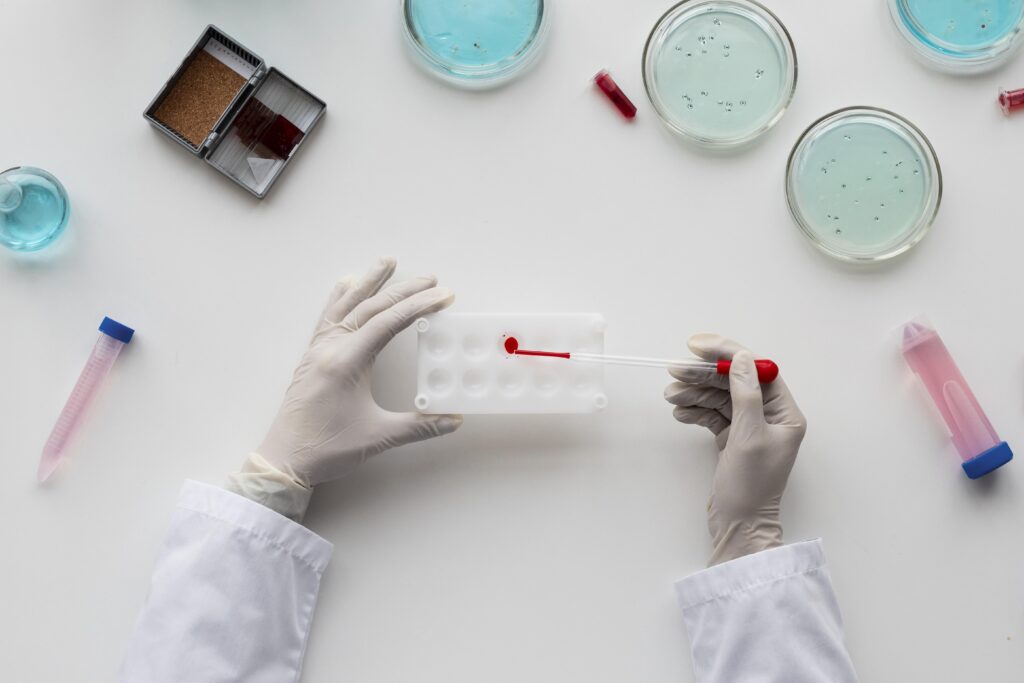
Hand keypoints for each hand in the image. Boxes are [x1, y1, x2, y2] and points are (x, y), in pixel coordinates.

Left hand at [228, 258, 462, 519]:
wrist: (284, 459)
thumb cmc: (327, 448)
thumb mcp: (377, 437)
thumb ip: (419, 426)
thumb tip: (454, 419)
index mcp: (346, 362)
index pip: (387, 323)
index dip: (418, 307)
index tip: (442, 296)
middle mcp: (330, 348)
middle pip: (369, 308)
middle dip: (402, 290)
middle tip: (430, 278)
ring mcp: (318, 350)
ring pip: (346, 305)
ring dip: (368, 282)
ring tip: (387, 262)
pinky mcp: (312, 356)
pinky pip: (328, 316)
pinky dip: (341, 297)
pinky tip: (346, 285)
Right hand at [664, 334, 806, 565]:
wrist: (740, 527)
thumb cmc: (751, 487)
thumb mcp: (748, 436)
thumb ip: (746, 394)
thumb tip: (742, 358)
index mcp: (785, 414)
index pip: (757, 370)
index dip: (729, 354)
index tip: (699, 347)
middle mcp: (770, 417)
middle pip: (735, 382)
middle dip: (704, 376)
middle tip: (674, 371)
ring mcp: (750, 428)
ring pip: (720, 398)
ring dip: (695, 393)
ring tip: (671, 395)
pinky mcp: (732, 440)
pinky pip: (713, 415)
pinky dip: (696, 411)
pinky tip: (680, 412)